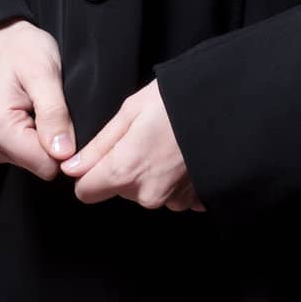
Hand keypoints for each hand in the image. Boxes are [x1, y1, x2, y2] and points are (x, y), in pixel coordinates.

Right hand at [0, 18, 78, 180]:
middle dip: (50, 139)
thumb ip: (54, 114)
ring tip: (35, 104)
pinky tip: (26, 110)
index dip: (63, 144)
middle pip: (36, 165)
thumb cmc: (21, 48)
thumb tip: (63, 153)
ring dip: (39, 135)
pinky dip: (29, 134)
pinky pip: (19, 153)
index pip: (44, 165)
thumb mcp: (45, 73)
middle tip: (48, 105)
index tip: (63, 117)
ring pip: (30, 160)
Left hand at [60, 78, 205, 211]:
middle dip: (124, 167)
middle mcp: (147, 194)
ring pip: (145, 191)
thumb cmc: (177, 100)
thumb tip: (71, 168)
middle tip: (145, 135)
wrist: (229, 106)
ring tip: (168, 143)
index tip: (104, 153)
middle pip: (118, 189)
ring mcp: (173, 200)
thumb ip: (99, 145)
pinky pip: (172, 193)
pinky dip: (173, 178)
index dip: (90, 172)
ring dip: (151, 173)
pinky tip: (183, 156)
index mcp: (125, 171)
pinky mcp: (194, 200)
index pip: (86, 192)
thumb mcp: (131, 110)